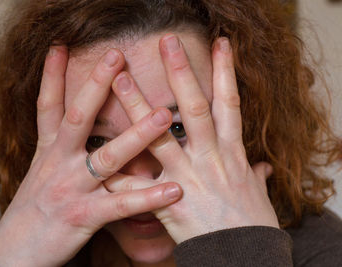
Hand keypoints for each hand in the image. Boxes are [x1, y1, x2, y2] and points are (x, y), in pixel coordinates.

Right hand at [0, 46, 182, 265]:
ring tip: (164, 116)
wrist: (17, 252)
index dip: (50, 76)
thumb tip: (76, 123)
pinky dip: (148, 197)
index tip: (59, 46)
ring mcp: (72, 189)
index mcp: (49, 151)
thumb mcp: (41, 171)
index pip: (48, 107)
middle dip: (95, 86)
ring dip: (136, 135)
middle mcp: (59, 163)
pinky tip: (173, 189)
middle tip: (116, 57)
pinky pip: (121, 205)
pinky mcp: (84, 217)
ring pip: (107, 158)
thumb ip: (60, 146)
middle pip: (77, 119)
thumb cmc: (34, 209)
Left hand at [105, 35, 278, 243]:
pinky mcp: (168, 201)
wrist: (243, 258)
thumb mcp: (257, 194)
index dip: (227, 72)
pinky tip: (95, 151)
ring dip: (138, 106)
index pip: (230, 104)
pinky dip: (118, 168)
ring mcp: (188, 178)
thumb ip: (255, 175)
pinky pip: (135, 183)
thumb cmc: (252, 225)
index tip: (222, 44)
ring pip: (159, 135)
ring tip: (119, 78)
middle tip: (165, 43)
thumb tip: (264, 167)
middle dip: (181, 73)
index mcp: (232, 153)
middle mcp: (210, 159)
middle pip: (194, 109)